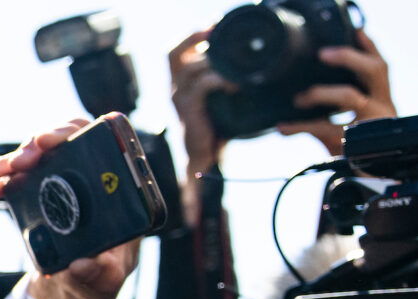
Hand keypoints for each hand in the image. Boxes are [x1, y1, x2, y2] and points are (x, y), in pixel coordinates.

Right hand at [0, 120, 139, 298]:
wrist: (79, 281)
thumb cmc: (106, 272)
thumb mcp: (109, 277)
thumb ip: (102, 272)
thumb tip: (82, 264)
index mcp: (110, 182)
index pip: (93, 140)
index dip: (68, 133)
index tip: (46, 143)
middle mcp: (83, 172)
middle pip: (56, 145)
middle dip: (31, 149)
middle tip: (15, 164)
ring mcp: (56, 180)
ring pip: (29, 161)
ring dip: (3, 166)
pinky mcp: (36, 193)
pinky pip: (13, 183)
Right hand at [169, 28, 232, 179]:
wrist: (206, 155)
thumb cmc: (215, 124)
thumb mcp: (217, 96)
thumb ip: (221, 75)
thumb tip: (243, 56)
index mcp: (179, 81)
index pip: (175, 50)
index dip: (191, 35)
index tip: (213, 24)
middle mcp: (174, 87)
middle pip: (175, 52)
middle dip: (198, 39)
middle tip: (219, 32)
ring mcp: (179, 97)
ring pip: (192, 67)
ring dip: (216, 62)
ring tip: (237, 66)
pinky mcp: (187, 109)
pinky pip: (203, 85)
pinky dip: (221, 80)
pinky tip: (235, 85)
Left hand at [279, 30, 396, 156]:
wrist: (365, 184)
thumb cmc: (353, 154)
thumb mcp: (343, 130)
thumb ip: (324, 116)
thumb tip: (290, 110)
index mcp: (382, 100)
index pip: (380, 67)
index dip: (369, 48)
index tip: (356, 32)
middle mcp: (383, 108)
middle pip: (375, 70)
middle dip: (349, 58)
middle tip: (323, 54)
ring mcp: (373, 125)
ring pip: (352, 96)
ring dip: (321, 93)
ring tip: (300, 98)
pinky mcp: (356, 143)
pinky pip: (326, 128)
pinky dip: (300, 126)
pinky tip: (284, 126)